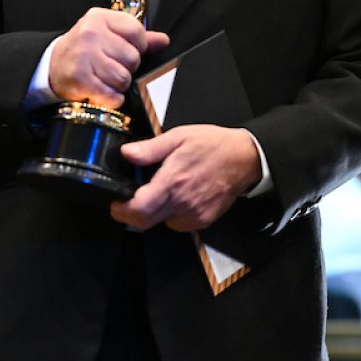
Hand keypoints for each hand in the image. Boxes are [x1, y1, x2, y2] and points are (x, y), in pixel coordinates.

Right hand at [49, 7, 168, 107]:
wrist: (52, 65)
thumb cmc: (84, 49)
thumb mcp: (107, 34)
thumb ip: (136, 37)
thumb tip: (163, 40)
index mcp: (100, 18)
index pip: (137, 32)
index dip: (138, 47)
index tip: (126, 52)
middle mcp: (91, 33)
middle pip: (133, 58)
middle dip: (127, 68)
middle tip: (111, 67)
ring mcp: (84, 55)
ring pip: (124, 78)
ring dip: (119, 85)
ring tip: (106, 79)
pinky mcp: (80, 78)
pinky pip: (112, 95)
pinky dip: (112, 99)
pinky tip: (103, 92)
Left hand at [111, 125, 261, 231]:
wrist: (244, 158)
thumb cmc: (213, 145)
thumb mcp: (178, 137)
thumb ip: (150, 149)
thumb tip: (127, 153)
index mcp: (172, 182)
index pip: (139, 210)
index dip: (121, 210)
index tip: (116, 202)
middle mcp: (182, 203)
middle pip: (145, 222)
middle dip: (132, 214)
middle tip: (128, 200)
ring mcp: (194, 214)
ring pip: (161, 223)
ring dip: (154, 212)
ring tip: (161, 191)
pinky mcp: (203, 220)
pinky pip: (178, 223)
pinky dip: (172, 213)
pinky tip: (179, 196)